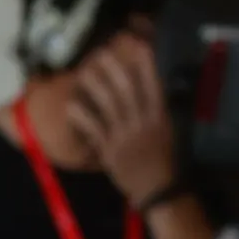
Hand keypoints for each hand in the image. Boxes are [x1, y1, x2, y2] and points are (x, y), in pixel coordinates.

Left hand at [68, 33, 177, 206]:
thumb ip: (156, 115)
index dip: (146, 66)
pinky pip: (92, 128)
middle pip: (127, 91)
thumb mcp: (168, 135)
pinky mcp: (109, 149)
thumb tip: (150, 94)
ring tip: (84, 71)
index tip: (139, 47)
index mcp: (160, 120)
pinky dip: (80, 116)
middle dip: (114, 69)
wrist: (158, 191)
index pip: (154, 88)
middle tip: (101, 53)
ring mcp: (124, 136)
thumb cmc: (165, 163)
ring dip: (95, 86)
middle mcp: (142, 124)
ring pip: (107, 104)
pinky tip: (71, 105)